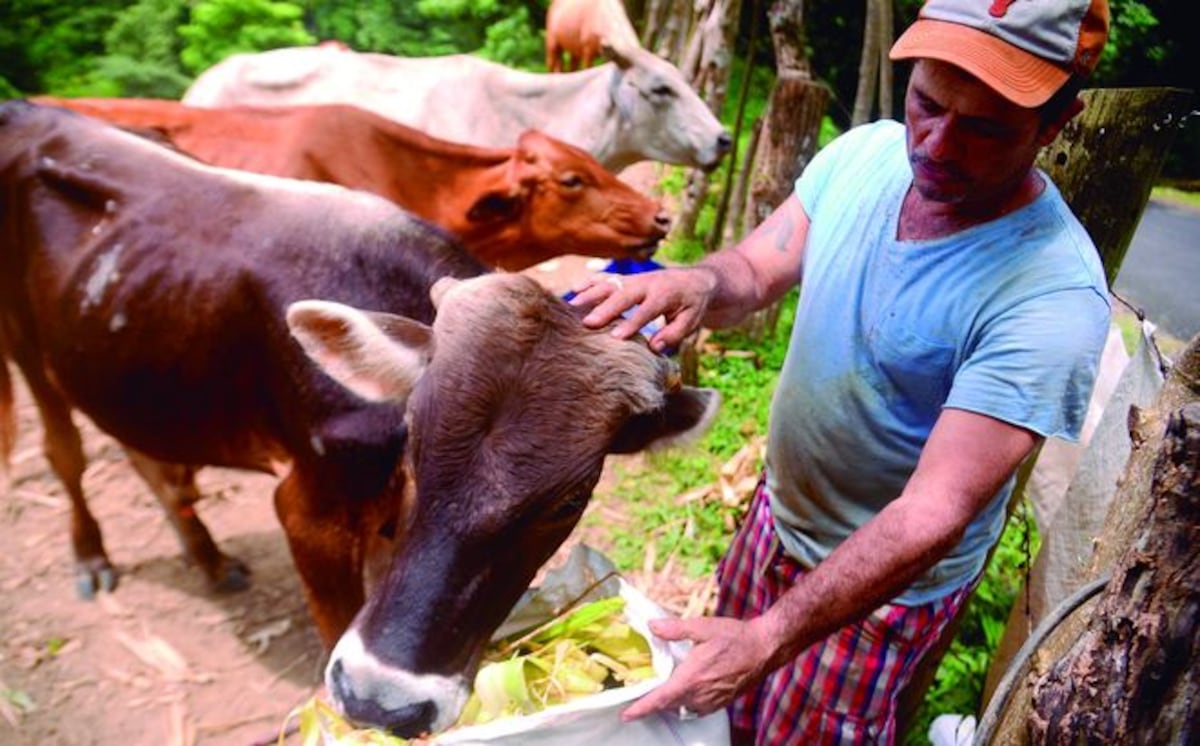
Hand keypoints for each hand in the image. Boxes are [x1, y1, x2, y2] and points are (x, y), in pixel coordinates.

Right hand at [568, 267, 716, 353]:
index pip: (647, 310)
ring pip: (610, 283)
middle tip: (588, 323)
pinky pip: (606, 277)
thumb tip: (653, 347)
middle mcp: (647, 283)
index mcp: (666, 294)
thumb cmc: (692, 305)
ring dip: (590, 294)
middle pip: (623, 294)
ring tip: (571, 307)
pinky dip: (589, 282)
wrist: (695, 279)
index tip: (616, 338)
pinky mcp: (627, 278)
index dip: (632, 323)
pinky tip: (573, 290)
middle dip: (605, 308)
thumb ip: (674, 334)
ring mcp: (635, 279)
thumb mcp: (692, 321)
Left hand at [621, 615, 772, 721]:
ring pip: (683, 708)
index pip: (660, 699)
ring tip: (664, 691)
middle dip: (654, 703)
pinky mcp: (722, 702)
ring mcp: (712, 701)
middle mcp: (700, 694)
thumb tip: (653, 626)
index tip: (626, 715)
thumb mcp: (702, 627)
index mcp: (691, 678)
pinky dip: (687, 702)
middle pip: (669, 705)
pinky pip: (697, 708)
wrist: (764, 648)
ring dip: (672, 702)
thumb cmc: (734, 637)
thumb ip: (675, 628)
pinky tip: (688, 689)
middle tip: (642, 695)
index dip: (641, 709)